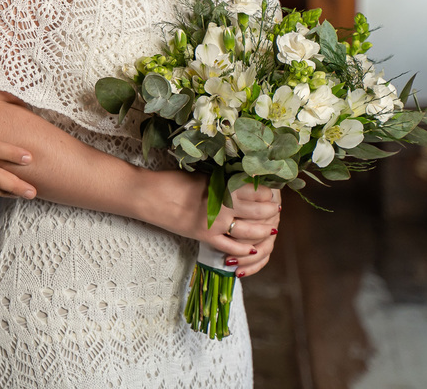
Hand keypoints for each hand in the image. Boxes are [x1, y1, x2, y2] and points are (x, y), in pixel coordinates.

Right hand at [146, 175, 278, 275]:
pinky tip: (251, 249)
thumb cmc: (174, 180)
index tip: (272, 191)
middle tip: (275, 209)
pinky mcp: (205, 237)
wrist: (150, 195)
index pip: (256, 190)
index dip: (268, 192)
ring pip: (249, 231)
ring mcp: (215, 223)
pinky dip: (243, 250)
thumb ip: (223, 182)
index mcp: (223, 186)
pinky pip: (230, 247)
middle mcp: (224, 205)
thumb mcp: (203, 176)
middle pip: (258, 211)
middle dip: (270, 211)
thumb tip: (241, 184)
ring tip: (270, 229)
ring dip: (262, 231)